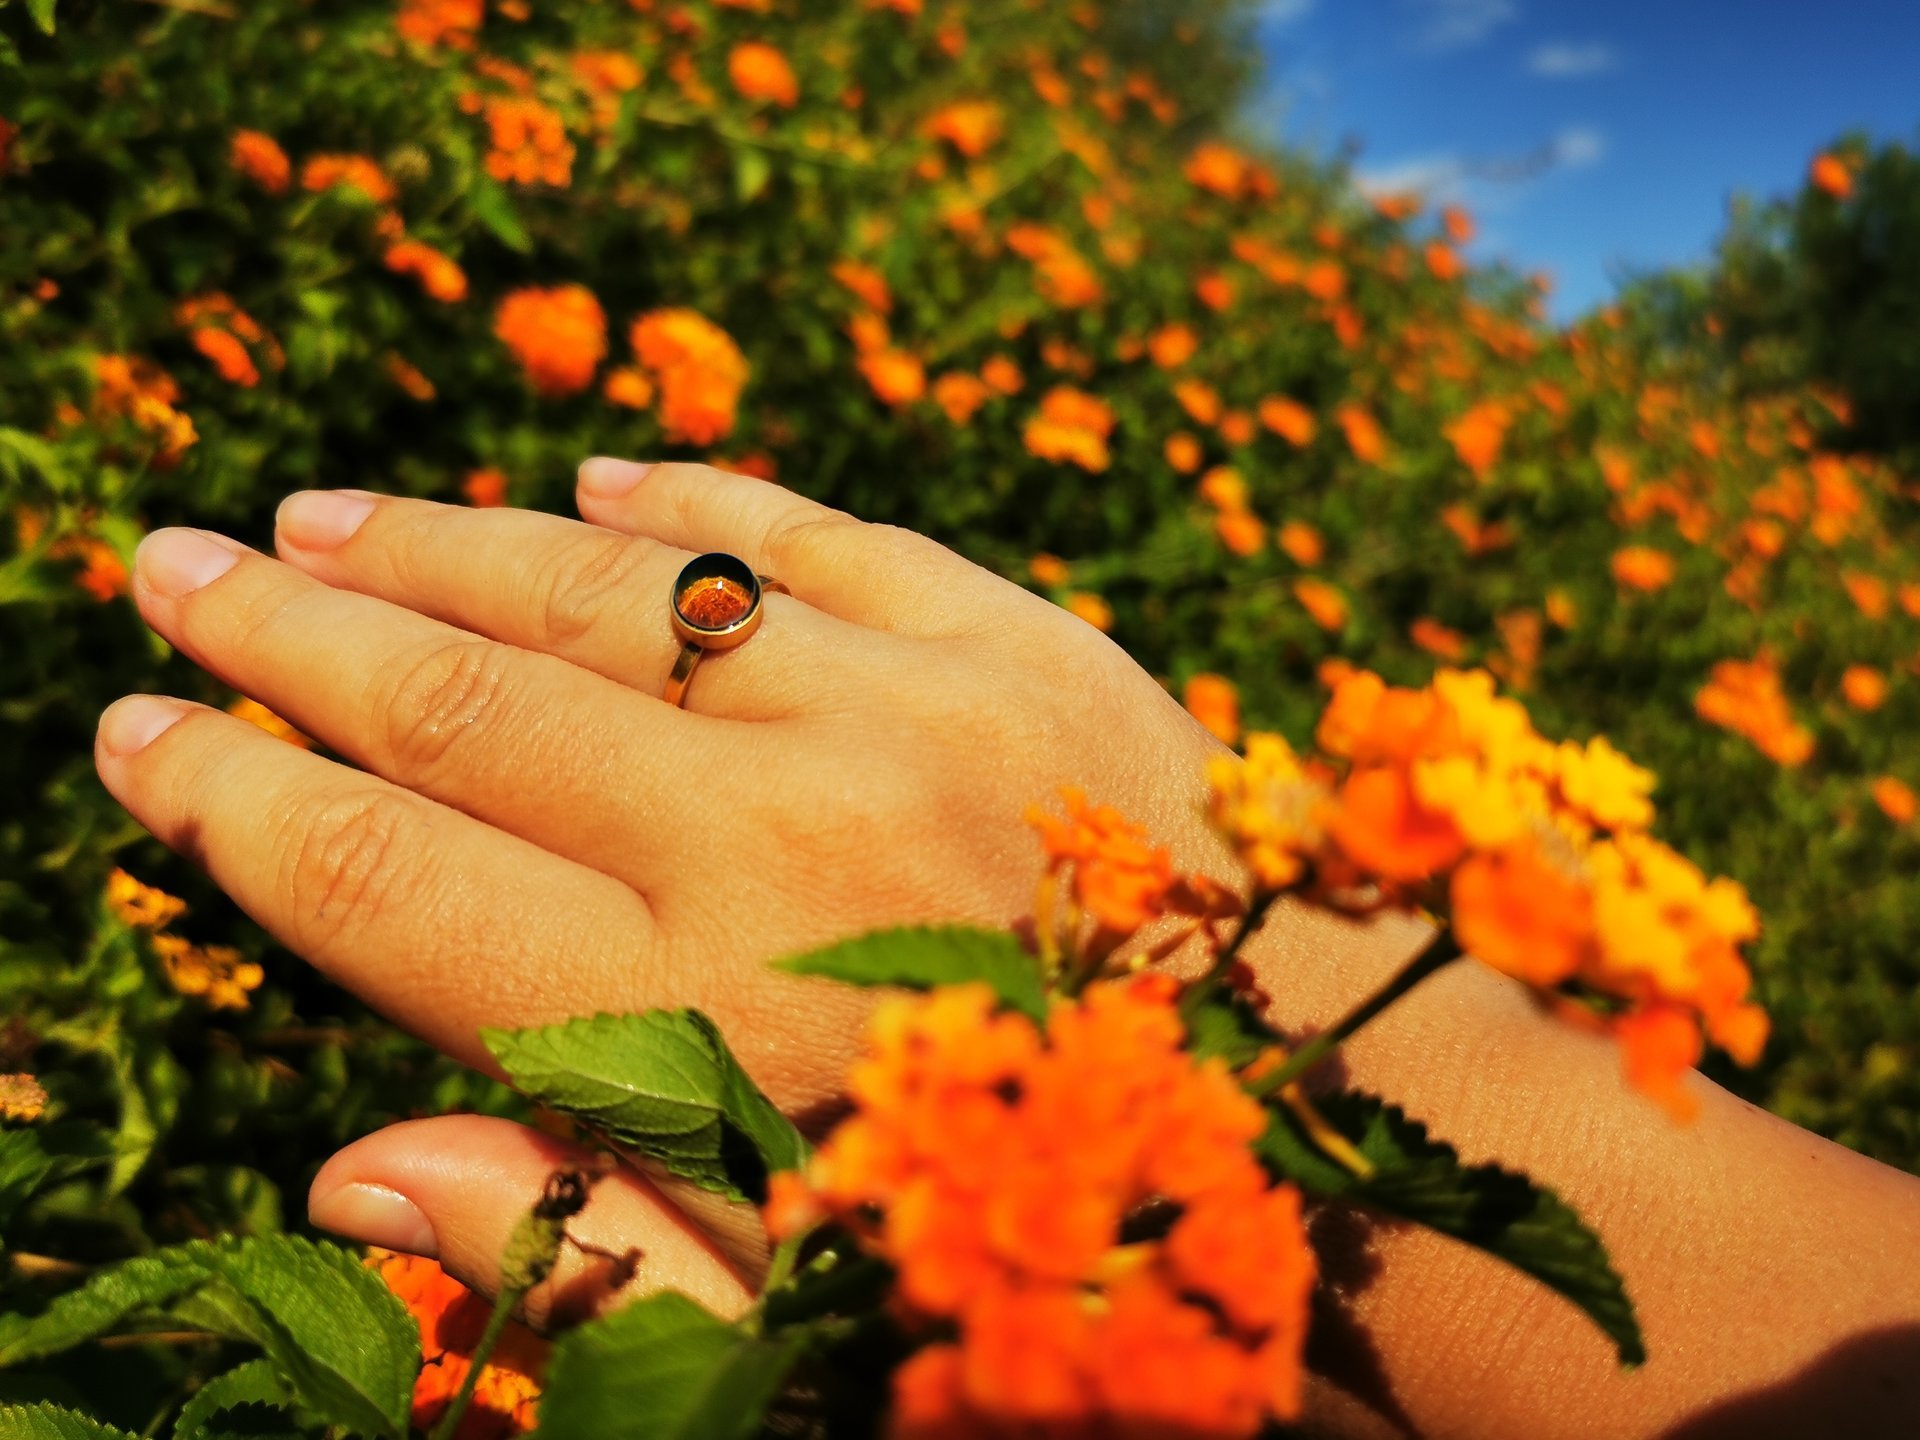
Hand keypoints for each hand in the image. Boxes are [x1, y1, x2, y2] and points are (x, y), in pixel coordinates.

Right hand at [94, 458, 1230, 1293]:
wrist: (1356, 1144)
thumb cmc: (1069, 1260)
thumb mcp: (807, 1328)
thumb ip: (582, 1256)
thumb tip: (349, 1180)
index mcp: (713, 1030)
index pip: (393, 882)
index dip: (236, 803)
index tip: (134, 737)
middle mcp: (793, 842)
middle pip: (472, 706)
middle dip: (293, 636)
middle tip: (173, 570)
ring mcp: (920, 717)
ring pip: (620, 596)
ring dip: (451, 547)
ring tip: (325, 517)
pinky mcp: (1033, 649)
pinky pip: (819, 538)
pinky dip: (692, 507)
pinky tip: (593, 488)